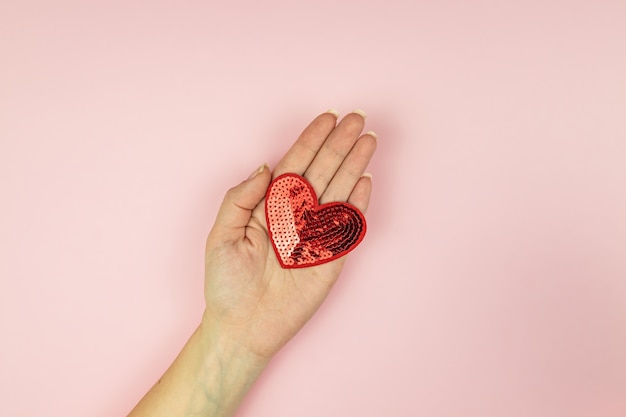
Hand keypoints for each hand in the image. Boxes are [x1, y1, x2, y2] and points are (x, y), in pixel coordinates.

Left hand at [202, 110, 376, 359]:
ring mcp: (316, 235)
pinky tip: (366, 179)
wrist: (242, 327)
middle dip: (340, 143)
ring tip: (369, 140)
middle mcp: (296, 215)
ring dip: (354, 164)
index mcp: (270, 206)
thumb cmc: (227, 284)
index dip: (311, 140)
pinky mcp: (331, 257)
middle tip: (357, 117)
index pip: (295, 165)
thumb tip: (266, 167)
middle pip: (322, 171)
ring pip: (339, 191)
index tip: (327, 117)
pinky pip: (347, 226)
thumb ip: (240, 198)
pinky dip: (358, 203)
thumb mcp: (221, 235)